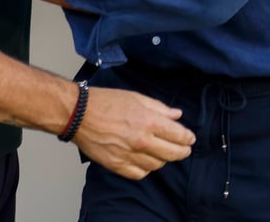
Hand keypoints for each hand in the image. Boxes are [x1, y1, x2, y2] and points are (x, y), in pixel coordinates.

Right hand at [73, 86, 194, 178]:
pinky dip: (146, 169)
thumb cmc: (105, 101)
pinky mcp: (118, 165)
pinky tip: (145, 160)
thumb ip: (158, 107)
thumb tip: (176, 115)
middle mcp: (141, 140)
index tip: (190, 138)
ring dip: (163, 159)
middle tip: (184, 149)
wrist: (79, 113)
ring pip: (157, 165)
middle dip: (182, 151)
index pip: (177, 135)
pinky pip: (139, 173)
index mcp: (148, 120)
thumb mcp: (135, 97)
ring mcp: (130, 155)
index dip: (187, 138)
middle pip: (172, 154)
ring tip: (162, 152)